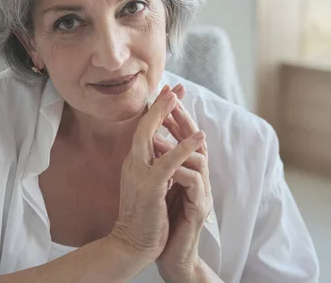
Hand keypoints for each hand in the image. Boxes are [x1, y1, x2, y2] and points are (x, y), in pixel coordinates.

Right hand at [108, 85, 206, 268]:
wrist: (132, 244)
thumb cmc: (144, 217)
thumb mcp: (149, 185)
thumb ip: (154, 166)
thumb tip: (163, 149)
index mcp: (135, 163)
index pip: (145, 130)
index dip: (157, 110)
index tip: (170, 93)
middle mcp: (133, 164)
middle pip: (144, 125)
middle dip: (160, 104)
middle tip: (175, 86)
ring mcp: (139, 174)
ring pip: (151, 136)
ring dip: (166, 116)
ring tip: (180, 99)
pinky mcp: (150, 187)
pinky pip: (169, 162)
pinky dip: (184, 147)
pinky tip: (199, 136)